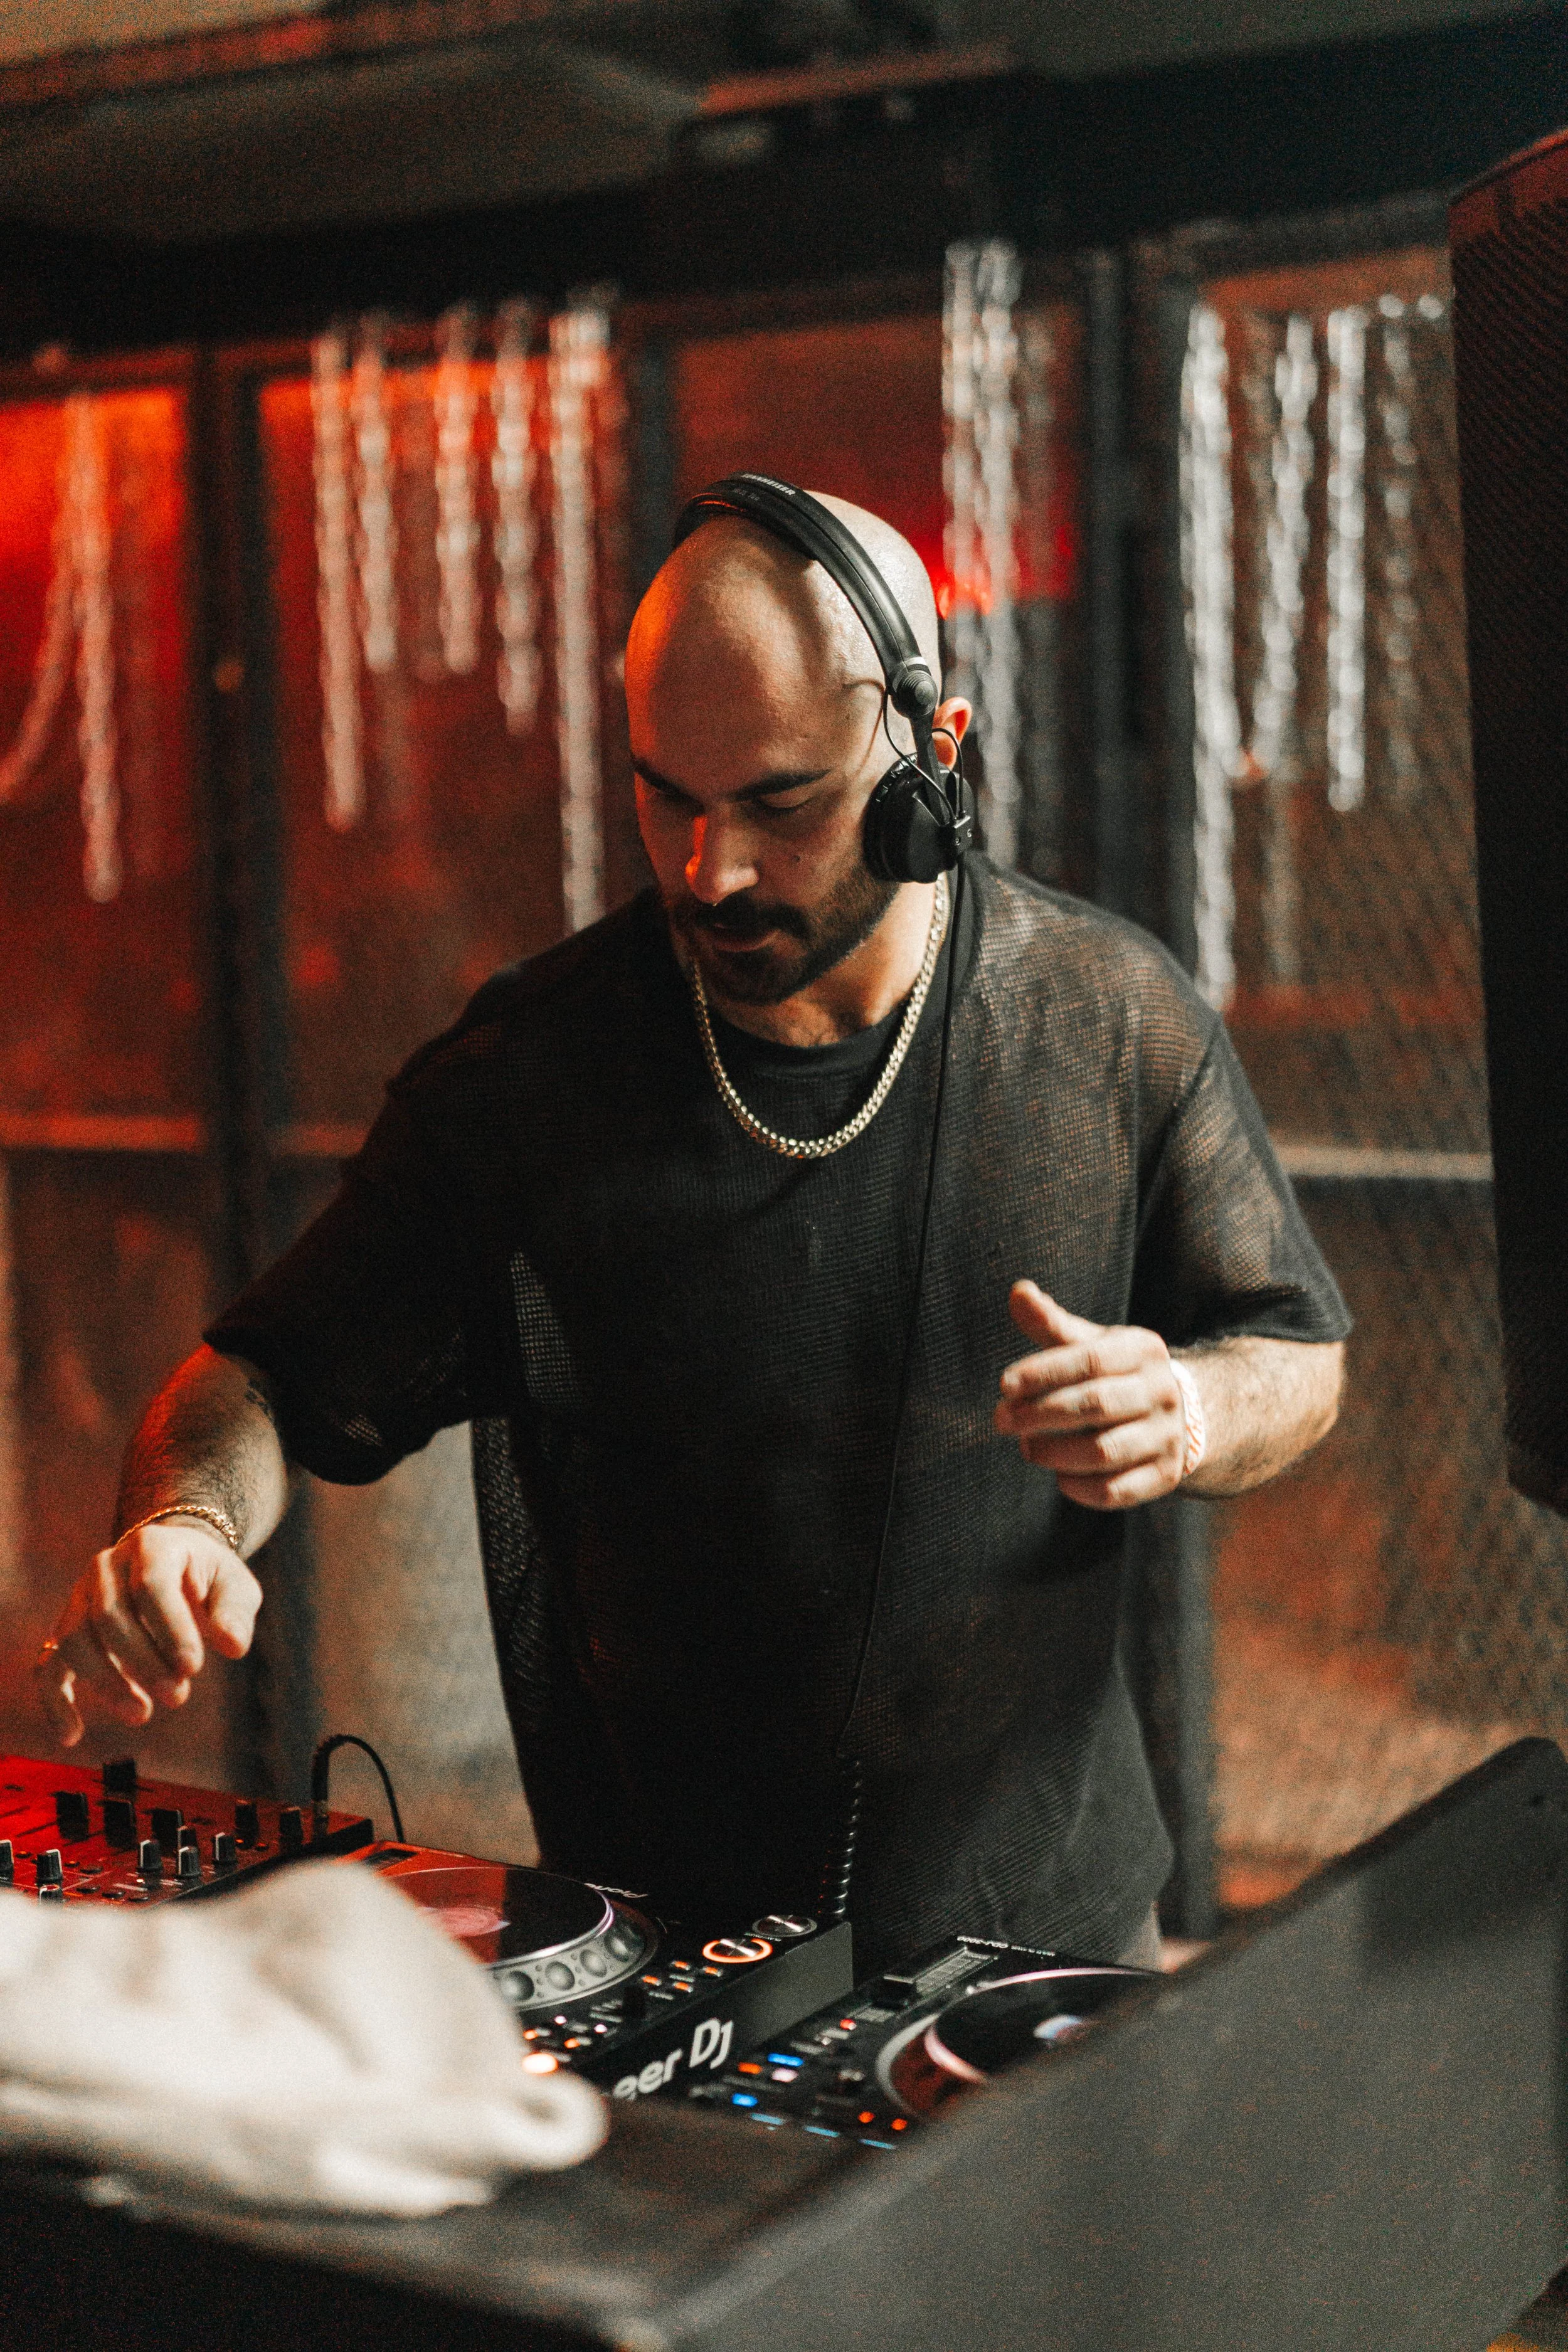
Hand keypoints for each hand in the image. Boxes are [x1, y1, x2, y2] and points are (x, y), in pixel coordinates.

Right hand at [35, 1520, 262, 1747]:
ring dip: (105, 1683)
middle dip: (143, 1662)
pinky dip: (55, 1700)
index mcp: (152, 1547)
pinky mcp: (67, 1629)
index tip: (193, 1667)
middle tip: (178, 1696)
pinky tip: (72, 1734)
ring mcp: (80, 1597)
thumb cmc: (208, 1579)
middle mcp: (107, 1566)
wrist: (174, 1564)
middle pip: (108, 1615)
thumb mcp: (234, 1586)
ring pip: (73, 1640)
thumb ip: (234, 1613)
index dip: (170, 1628)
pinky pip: (48, 1665)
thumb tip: (233, 1646)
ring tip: (142, 1713)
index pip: (152, 1585)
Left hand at [994, 1280, 1187, 1510]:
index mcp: (1143, 1351)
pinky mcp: (1166, 1476)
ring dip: (1054, 1453)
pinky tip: (1059, 1476)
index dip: (1043, 1372)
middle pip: (1096, 1404)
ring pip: (1103, 1452)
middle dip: (1040, 1414)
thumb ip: (1052, 1323)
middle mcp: (1162, 1392)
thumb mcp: (1093, 1343)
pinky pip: (1116, 1491)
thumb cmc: (1118, 1374)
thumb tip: (1018, 1290)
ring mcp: (1168, 1437)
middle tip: (1002, 1420)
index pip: (1090, 1360)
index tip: (1004, 1385)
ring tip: (1027, 1447)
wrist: (1183, 1414)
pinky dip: (1079, 1488)